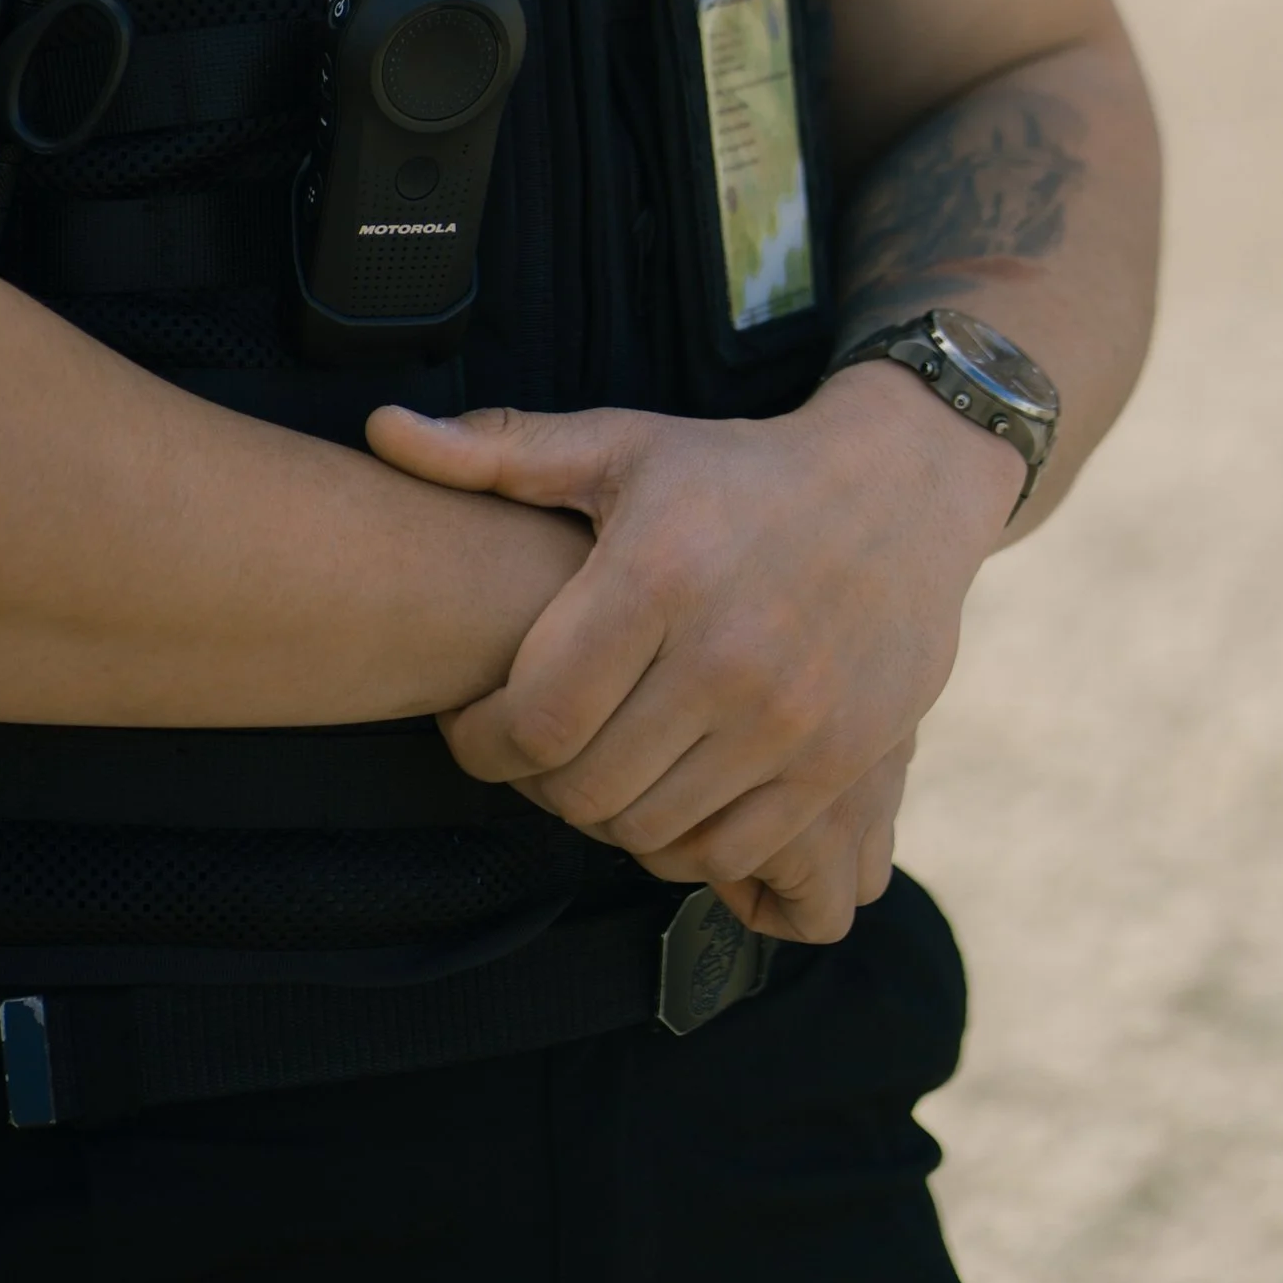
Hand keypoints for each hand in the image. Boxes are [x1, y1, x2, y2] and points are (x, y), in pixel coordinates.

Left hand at [367, 364, 1021, 942]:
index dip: (484, 742)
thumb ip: (499, 452)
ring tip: (593, 767)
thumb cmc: (737, 471)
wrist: (901, 489)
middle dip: (537, 784)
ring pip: (654, 831)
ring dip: (605, 817)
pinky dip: (683, 842)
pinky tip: (666, 791)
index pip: (539, 716)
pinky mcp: (839, 763)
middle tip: (529, 751)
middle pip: (588, 787)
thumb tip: (381, 431)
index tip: (473, 725)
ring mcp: (790, 720)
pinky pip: (732, 851)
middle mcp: (726, 656)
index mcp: (657, 576)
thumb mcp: (623, 444)